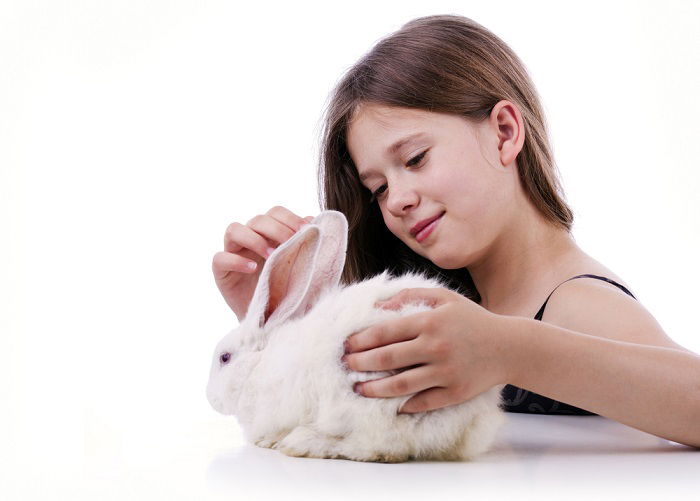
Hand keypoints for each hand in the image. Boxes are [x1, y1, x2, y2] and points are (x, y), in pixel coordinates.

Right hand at [212, 206, 313, 320]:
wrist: (271, 319)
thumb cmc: (286, 290)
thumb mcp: (298, 266)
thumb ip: (303, 243)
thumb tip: (314, 219)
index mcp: (269, 234)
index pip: (275, 213)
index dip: (290, 218)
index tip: (307, 230)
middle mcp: (249, 238)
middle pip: (257, 219)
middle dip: (277, 228)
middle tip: (291, 242)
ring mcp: (233, 253)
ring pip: (234, 230)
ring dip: (254, 239)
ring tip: (271, 255)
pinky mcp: (221, 272)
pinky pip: (220, 258)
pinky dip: (236, 260)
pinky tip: (252, 268)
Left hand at [342, 287, 511, 413]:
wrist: (509, 346)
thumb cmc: (472, 319)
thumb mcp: (445, 298)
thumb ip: (410, 296)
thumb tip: (378, 307)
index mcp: (430, 321)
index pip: (385, 332)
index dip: (361, 340)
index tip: (346, 345)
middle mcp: (436, 347)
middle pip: (388, 359)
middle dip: (361, 363)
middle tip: (345, 366)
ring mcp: (445, 372)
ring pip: (401, 385)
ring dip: (375, 389)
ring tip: (358, 389)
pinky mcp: (455, 393)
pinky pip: (424, 402)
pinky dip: (405, 405)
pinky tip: (391, 405)